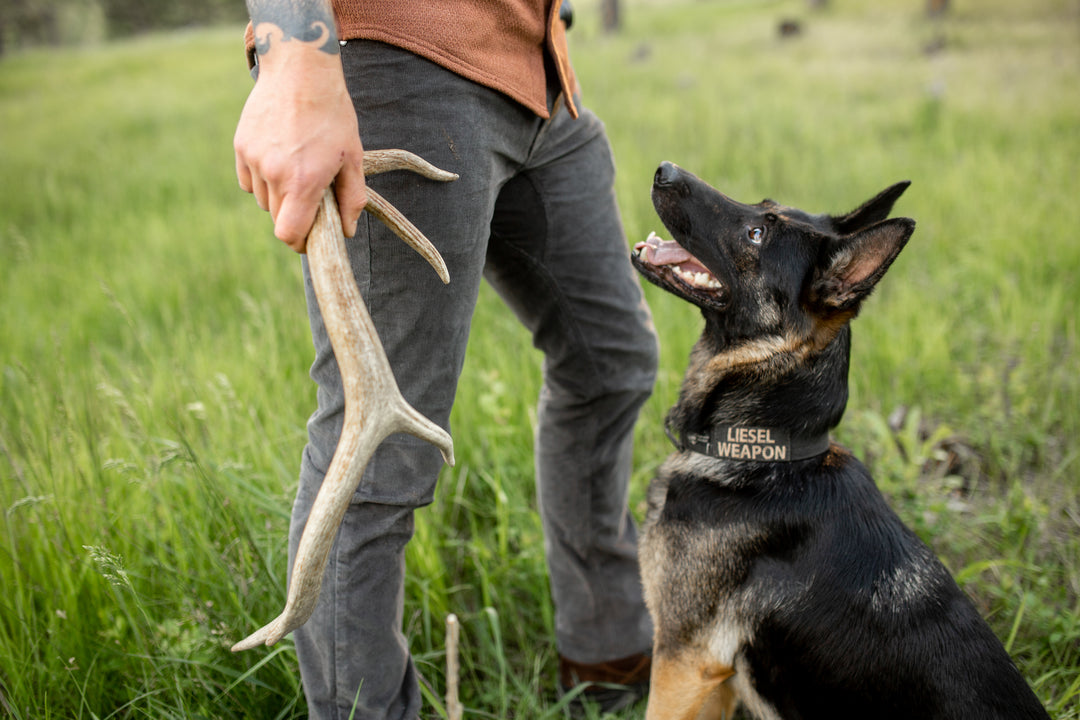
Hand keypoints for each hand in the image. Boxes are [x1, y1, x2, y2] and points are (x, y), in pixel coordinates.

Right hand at [234, 35, 365, 252]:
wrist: (301, 70)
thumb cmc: (333, 114)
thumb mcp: (353, 157)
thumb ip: (351, 199)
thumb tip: (347, 231)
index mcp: (303, 182)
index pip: (288, 234)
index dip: (300, 243)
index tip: (310, 238)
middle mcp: (273, 174)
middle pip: (277, 219)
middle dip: (295, 217)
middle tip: (312, 198)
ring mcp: (254, 159)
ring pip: (262, 199)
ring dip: (278, 197)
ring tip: (297, 170)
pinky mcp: (241, 146)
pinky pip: (248, 180)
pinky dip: (261, 179)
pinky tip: (279, 159)